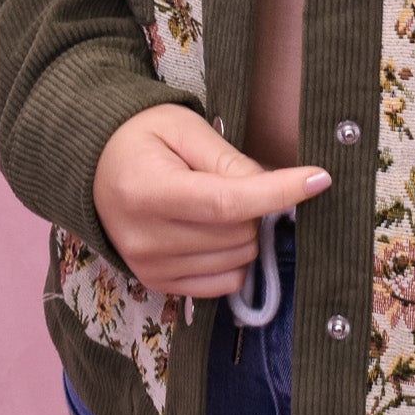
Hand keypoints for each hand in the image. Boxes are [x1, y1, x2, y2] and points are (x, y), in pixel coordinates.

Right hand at [92, 104, 330, 295]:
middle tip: (237, 180)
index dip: (277, 193)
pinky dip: (234, 260)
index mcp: (149, 192)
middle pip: (237, 234)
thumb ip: (228, 159)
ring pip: (237, 262)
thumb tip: (274, 185)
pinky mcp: (157, 284)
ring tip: (219, 204)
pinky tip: (215, 233)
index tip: (319, 179)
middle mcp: (146, 239)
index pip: (226, 203)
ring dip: (246, 233)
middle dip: (256, 207)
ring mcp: (150, 268)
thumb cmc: (142, 137)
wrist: (95, 167)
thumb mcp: (184, 129)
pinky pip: (223, 285)